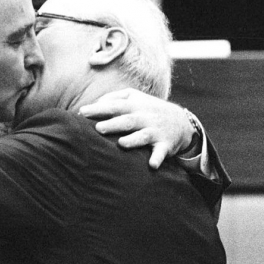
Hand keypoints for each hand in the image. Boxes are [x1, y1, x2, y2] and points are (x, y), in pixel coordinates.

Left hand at [78, 88, 193, 168]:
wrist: (181, 122)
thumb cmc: (149, 110)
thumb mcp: (135, 98)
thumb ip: (114, 98)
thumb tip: (93, 104)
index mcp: (134, 105)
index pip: (114, 106)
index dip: (98, 109)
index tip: (82, 112)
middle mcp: (144, 117)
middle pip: (127, 120)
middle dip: (113, 124)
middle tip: (98, 128)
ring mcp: (155, 131)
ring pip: (143, 136)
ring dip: (133, 140)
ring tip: (121, 143)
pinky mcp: (165, 145)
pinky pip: (161, 152)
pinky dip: (157, 158)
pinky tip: (152, 165)